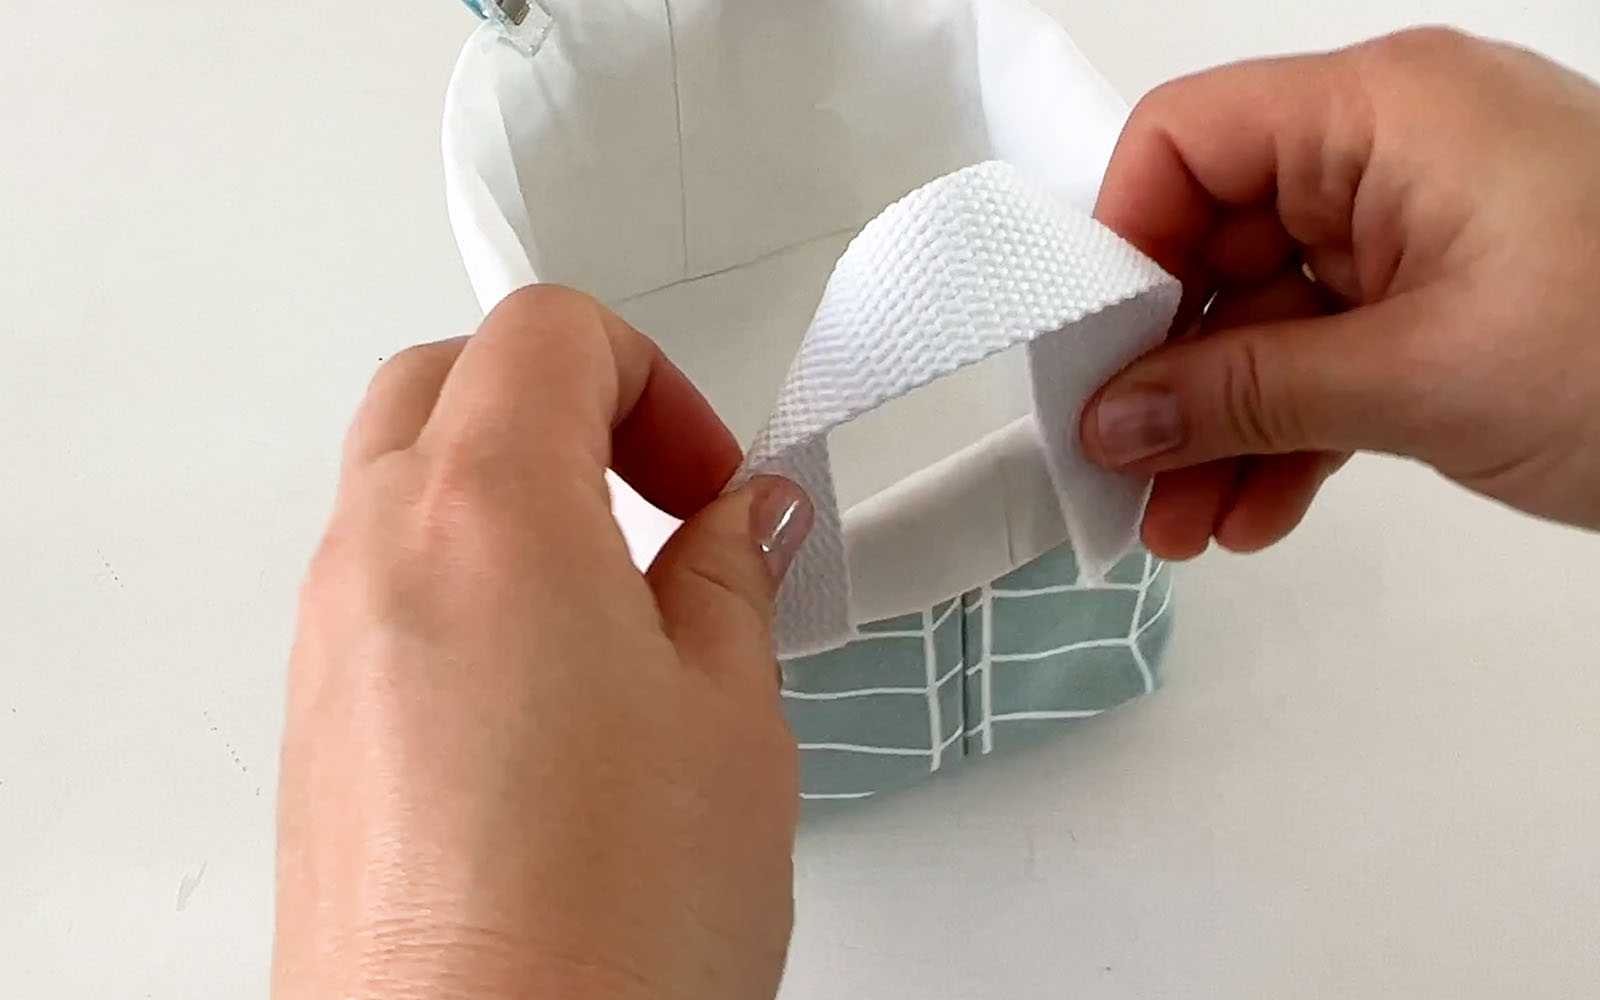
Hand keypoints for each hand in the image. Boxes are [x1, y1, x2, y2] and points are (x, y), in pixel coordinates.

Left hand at [274, 287, 811, 999]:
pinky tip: (553, 690)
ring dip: (508, 495)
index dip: (650, 379)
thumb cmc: (602, 926)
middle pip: (445, 382)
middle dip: (563, 405)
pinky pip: (379, 590)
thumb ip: (731, 586)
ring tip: (618, 604)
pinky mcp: (316, 729)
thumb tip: (736, 528)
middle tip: (656, 498)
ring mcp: (328, 645)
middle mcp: (378, 558)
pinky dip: (462, 580)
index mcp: (489, 512)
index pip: (545, 334)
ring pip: (400, 483)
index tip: (707, 480)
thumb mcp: (731, 721)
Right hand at [1081, 27, 1599, 557]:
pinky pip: (1328, 359)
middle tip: (1122, 467)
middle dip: (1166, 371)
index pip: (1187, 142)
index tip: (1088, 359)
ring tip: (1181, 524)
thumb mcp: (1425, 377)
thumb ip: (1250, 393)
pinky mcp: (1445, 304)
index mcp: (1386, 114)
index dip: (1119, 247)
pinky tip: (1253, 511)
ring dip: (1219, 425)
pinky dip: (1287, 434)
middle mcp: (1392, 156)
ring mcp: (1419, 233)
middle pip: (1215, 245)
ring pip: (1266, 320)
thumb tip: (1118, 417)